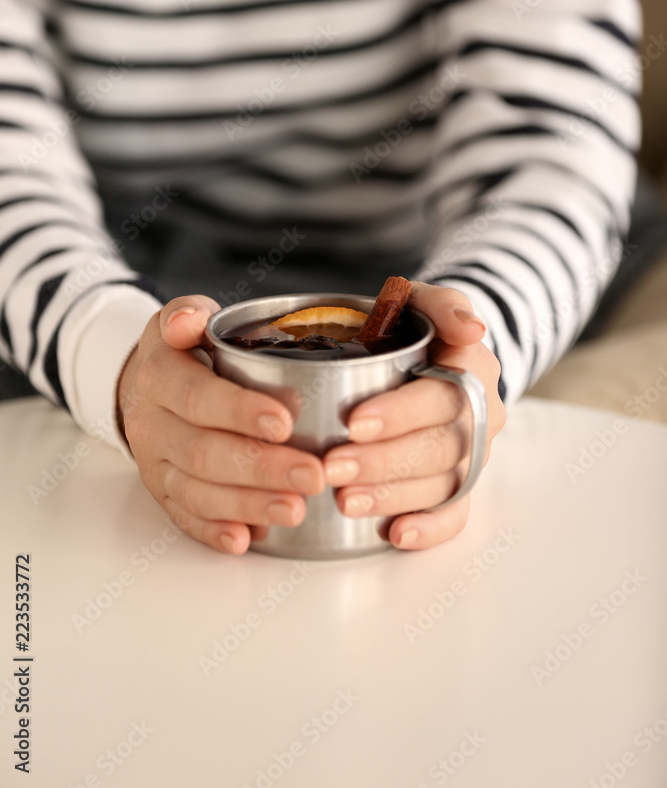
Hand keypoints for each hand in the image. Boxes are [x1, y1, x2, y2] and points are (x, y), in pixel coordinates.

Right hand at [117, 295, 324, 553]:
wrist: (146, 384)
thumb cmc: (185, 350)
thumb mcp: (183, 318)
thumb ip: (188, 313)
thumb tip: (189, 321)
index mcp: (158, 375)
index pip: (197, 396)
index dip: (239, 411)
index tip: (285, 422)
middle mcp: (151, 423)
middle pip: (203, 451)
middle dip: (261, 467)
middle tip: (313, 475)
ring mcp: (155, 463)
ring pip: (197, 491)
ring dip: (248, 504)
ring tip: (295, 509)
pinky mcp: (163, 492)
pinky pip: (185, 518)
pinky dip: (217, 531)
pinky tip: (250, 538)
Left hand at [322, 282, 505, 549]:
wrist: (433, 355)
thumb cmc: (415, 328)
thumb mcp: (424, 300)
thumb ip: (443, 303)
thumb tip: (470, 328)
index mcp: (474, 369)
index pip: (445, 394)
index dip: (401, 413)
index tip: (353, 421)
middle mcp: (482, 415)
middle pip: (442, 445)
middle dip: (384, 461)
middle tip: (333, 467)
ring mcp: (474, 453)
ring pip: (444, 483)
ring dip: (394, 495)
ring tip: (345, 500)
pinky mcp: (462, 484)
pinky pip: (456, 514)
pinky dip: (429, 528)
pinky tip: (394, 534)